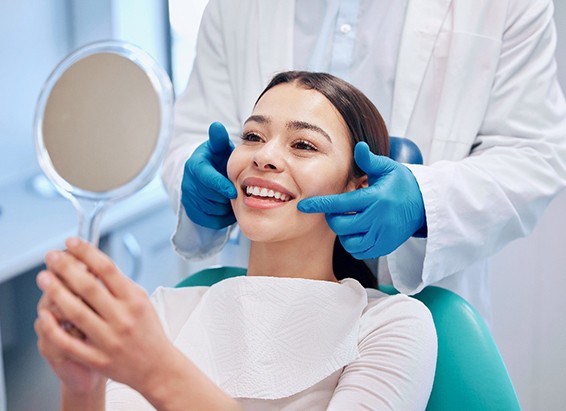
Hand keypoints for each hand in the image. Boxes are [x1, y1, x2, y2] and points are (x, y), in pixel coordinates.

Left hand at [35, 238, 179, 396]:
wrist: (157, 367)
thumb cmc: (148, 332)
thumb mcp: (142, 301)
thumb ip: (121, 285)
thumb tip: (95, 264)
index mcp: (134, 301)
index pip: (108, 269)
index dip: (87, 252)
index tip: (72, 242)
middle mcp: (122, 318)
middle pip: (89, 287)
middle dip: (67, 268)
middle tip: (52, 257)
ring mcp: (109, 339)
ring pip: (76, 312)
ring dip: (57, 292)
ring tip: (44, 278)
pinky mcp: (97, 358)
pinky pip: (70, 342)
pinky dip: (54, 328)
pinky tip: (44, 314)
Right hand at [181, 122, 236, 228]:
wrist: (207, 176)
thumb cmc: (217, 160)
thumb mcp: (219, 148)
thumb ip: (219, 139)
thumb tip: (216, 126)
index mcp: (195, 166)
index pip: (206, 179)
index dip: (220, 186)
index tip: (233, 192)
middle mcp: (188, 183)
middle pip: (211, 197)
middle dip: (226, 196)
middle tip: (237, 192)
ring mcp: (189, 199)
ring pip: (213, 210)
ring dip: (226, 207)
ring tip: (232, 198)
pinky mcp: (192, 213)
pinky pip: (211, 221)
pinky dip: (223, 217)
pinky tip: (227, 207)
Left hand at [298, 142, 425, 258]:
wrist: (424, 205)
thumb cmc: (401, 183)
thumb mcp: (387, 168)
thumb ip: (369, 160)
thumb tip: (358, 146)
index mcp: (375, 198)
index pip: (341, 204)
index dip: (320, 205)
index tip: (304, 206)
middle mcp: (378, 219)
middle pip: (341, 225)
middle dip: (333, 218)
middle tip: (337, 210)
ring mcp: (382, 236)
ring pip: (348, 241)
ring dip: (343, 232)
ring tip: (350, 220)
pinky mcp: (385, 247)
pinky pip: (360, 251)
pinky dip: (353, 243)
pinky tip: (358, 231)